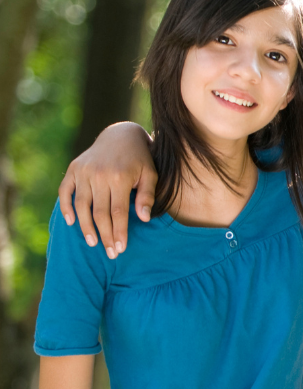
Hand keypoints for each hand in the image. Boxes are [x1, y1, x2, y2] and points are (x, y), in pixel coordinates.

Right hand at [56, 123, 156, 257]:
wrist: (121, 135)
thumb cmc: (140, 159)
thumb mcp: (150, 174)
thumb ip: (147, 196)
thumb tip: (143, 219)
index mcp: (120, 177)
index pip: (118, 213)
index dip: (119, 232)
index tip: (121, 249)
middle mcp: (99, 175)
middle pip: (100, 213)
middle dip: (105, 235)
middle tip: (110, 253)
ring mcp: (84, 171)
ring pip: (81, 206)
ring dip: (85, 227)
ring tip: (93, 243)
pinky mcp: (73, 169)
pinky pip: (65, 192)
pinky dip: (65, 207)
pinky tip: (71, 223)